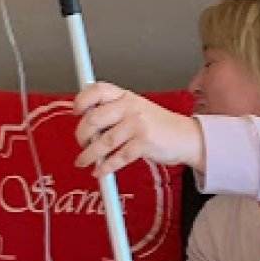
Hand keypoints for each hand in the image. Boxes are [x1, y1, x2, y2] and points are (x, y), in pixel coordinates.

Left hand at [73, 82, 204, 176]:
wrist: (184, 136)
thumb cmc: (156, 125)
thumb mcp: (135, 109)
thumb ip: (112, 112)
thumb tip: (86, 125)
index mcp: (125, 96)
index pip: (98, 90)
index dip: (82, 99)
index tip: (75, 111)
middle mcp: (130, 107)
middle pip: (94, 118)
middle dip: (82, 134)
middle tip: (81, 143)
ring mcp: (137, 124)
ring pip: (104, 141)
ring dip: (89, 154)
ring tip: (83, 161)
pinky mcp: (144, 143)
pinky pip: (118, 157)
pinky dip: (106, 167)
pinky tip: (100, 171)